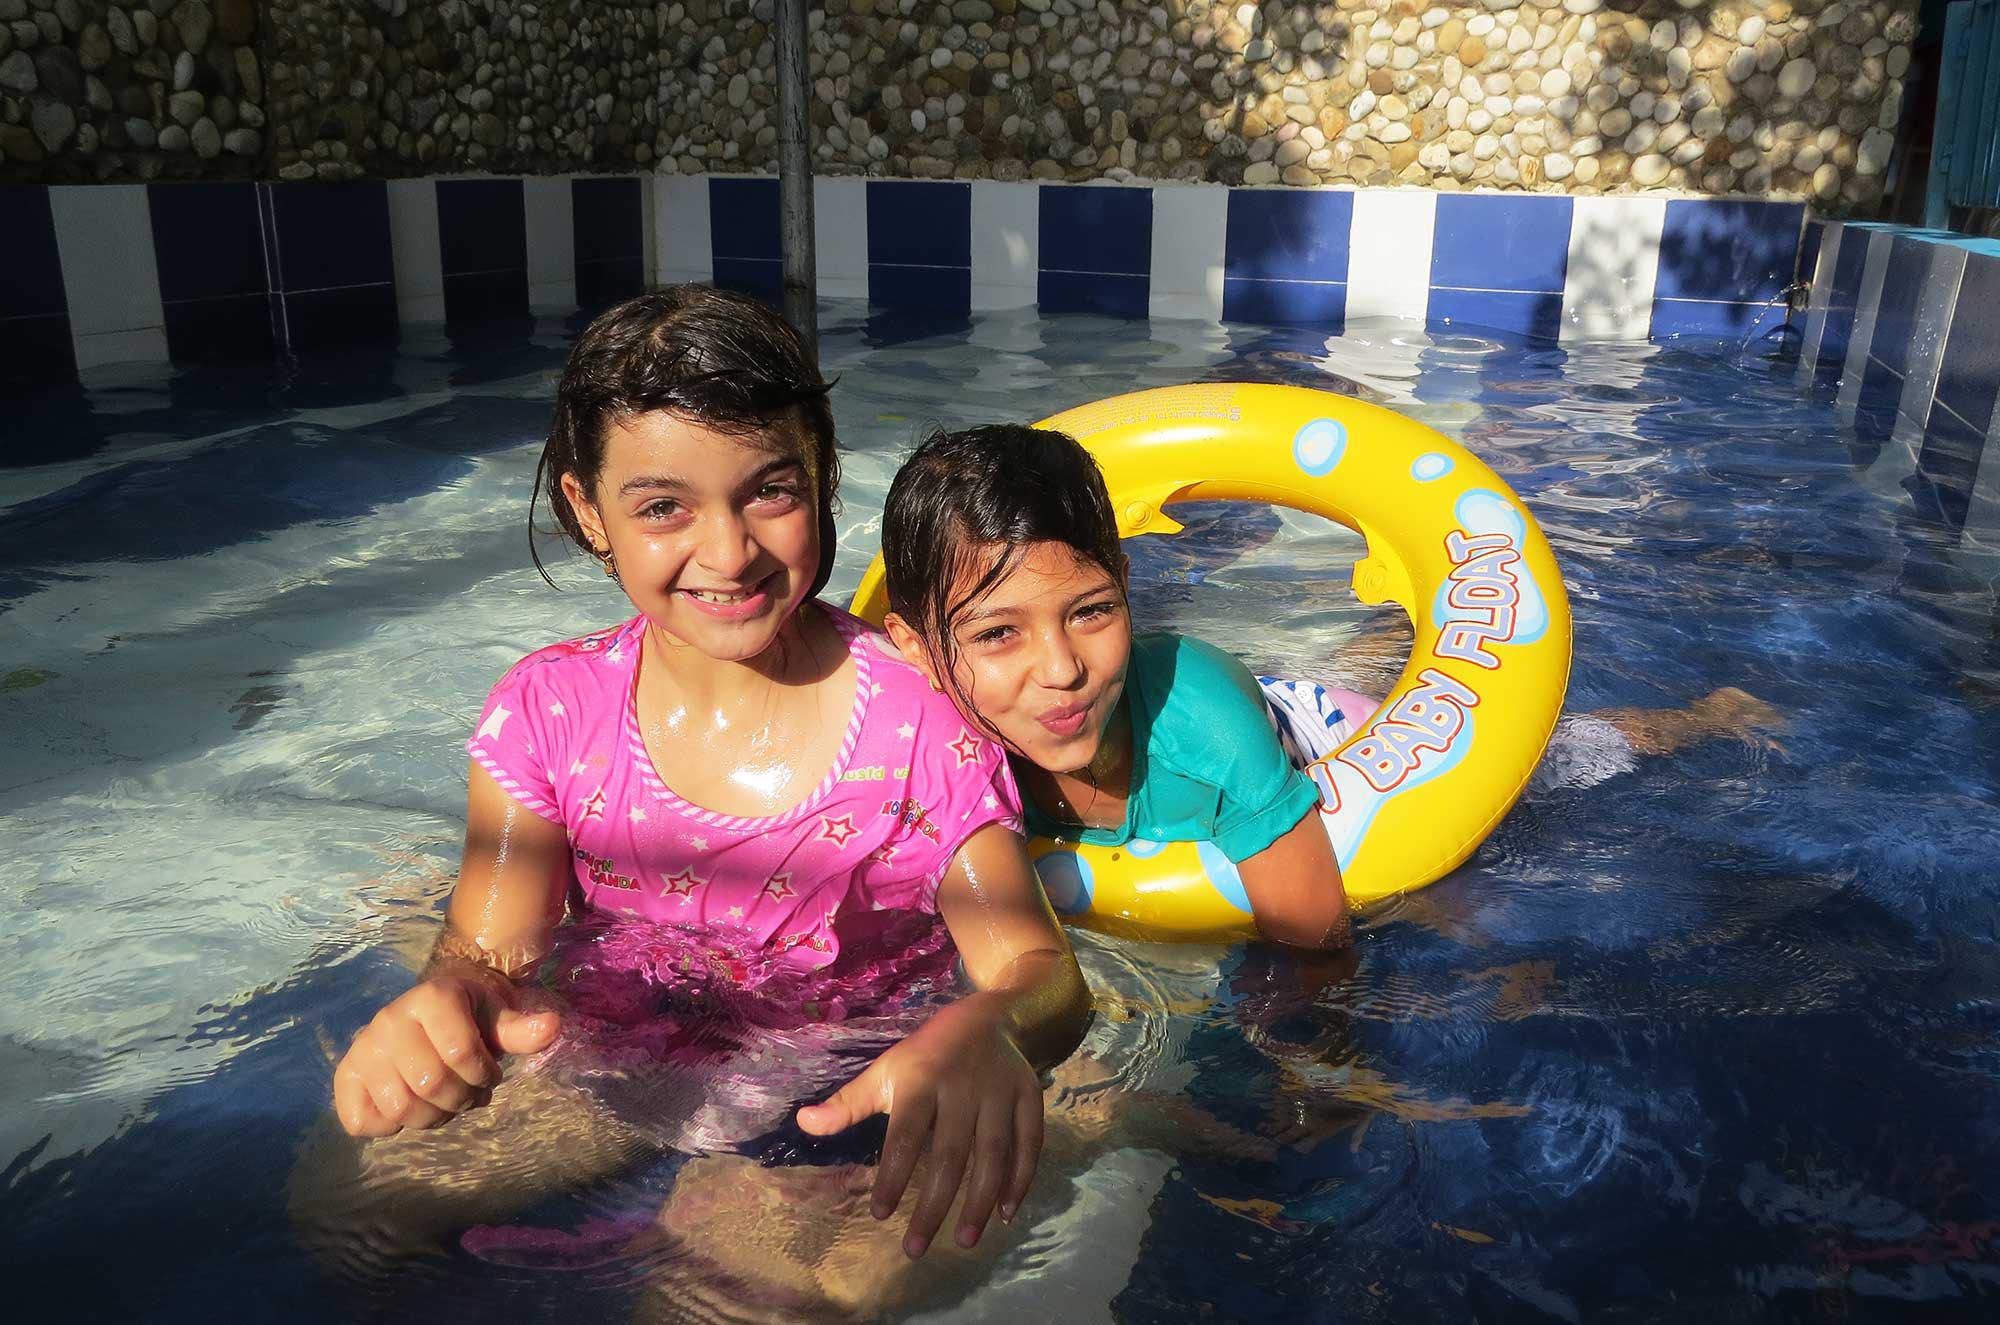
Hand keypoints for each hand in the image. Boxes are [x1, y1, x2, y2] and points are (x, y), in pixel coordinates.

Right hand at [332, 972, 558, 1136]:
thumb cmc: (473, 1015)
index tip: (489, 1072)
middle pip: (430, 1084)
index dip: (484, 1073)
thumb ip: (520, 1029)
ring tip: (445, 1101)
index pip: (461, 1052)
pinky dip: (388, 1127)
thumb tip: (551, 1027)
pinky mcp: (347, 1074)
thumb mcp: (500, 1016)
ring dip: (432, 1116)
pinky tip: (409, 1109)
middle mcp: (390, 1019)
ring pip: (400, 1107)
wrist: (436, 1007)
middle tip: (470, 1092)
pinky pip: (361, 1120)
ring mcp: (364, 1047)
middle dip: (461, 1099)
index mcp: (431, 998)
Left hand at [794, 997, 1044, 1257]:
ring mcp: (1000, 1092)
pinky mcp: (1030, 1097)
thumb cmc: (928, 1053)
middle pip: (951, 1153)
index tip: (879, 1213)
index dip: (893, 1175)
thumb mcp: (886, 1070)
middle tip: (915, 1248)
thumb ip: (848, 1103)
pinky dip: (1020, 1178)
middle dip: (934, 1204)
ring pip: (993, 1152)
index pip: (906, 1134)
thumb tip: (803, 1124)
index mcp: (922, 1080)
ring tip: (964, 1241)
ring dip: (980, 1200)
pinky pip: (1029, 1143)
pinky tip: (1005, 1213)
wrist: (990, 1018)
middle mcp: (963, 1087)